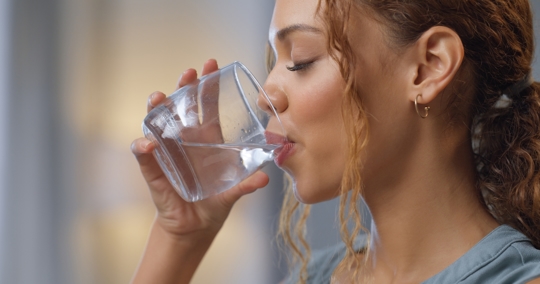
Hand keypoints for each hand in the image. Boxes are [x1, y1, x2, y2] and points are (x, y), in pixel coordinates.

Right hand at [131, 59, 269, 238]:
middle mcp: (186, 140)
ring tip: (159, 97)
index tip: (211, 64)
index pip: (206, 106)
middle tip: (189, 73)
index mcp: (206, 140)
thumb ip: (246, 185)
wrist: (194, 227)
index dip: (208, 85)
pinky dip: (143, 148)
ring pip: (158, 122)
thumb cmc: (214, 204)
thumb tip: (265, 178)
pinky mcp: (154, 169)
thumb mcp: (232, 193)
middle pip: (181, 106)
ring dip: (157, 108)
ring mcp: (168, 152)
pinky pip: (145, 155)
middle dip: (184, 87)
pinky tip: (148, 143)